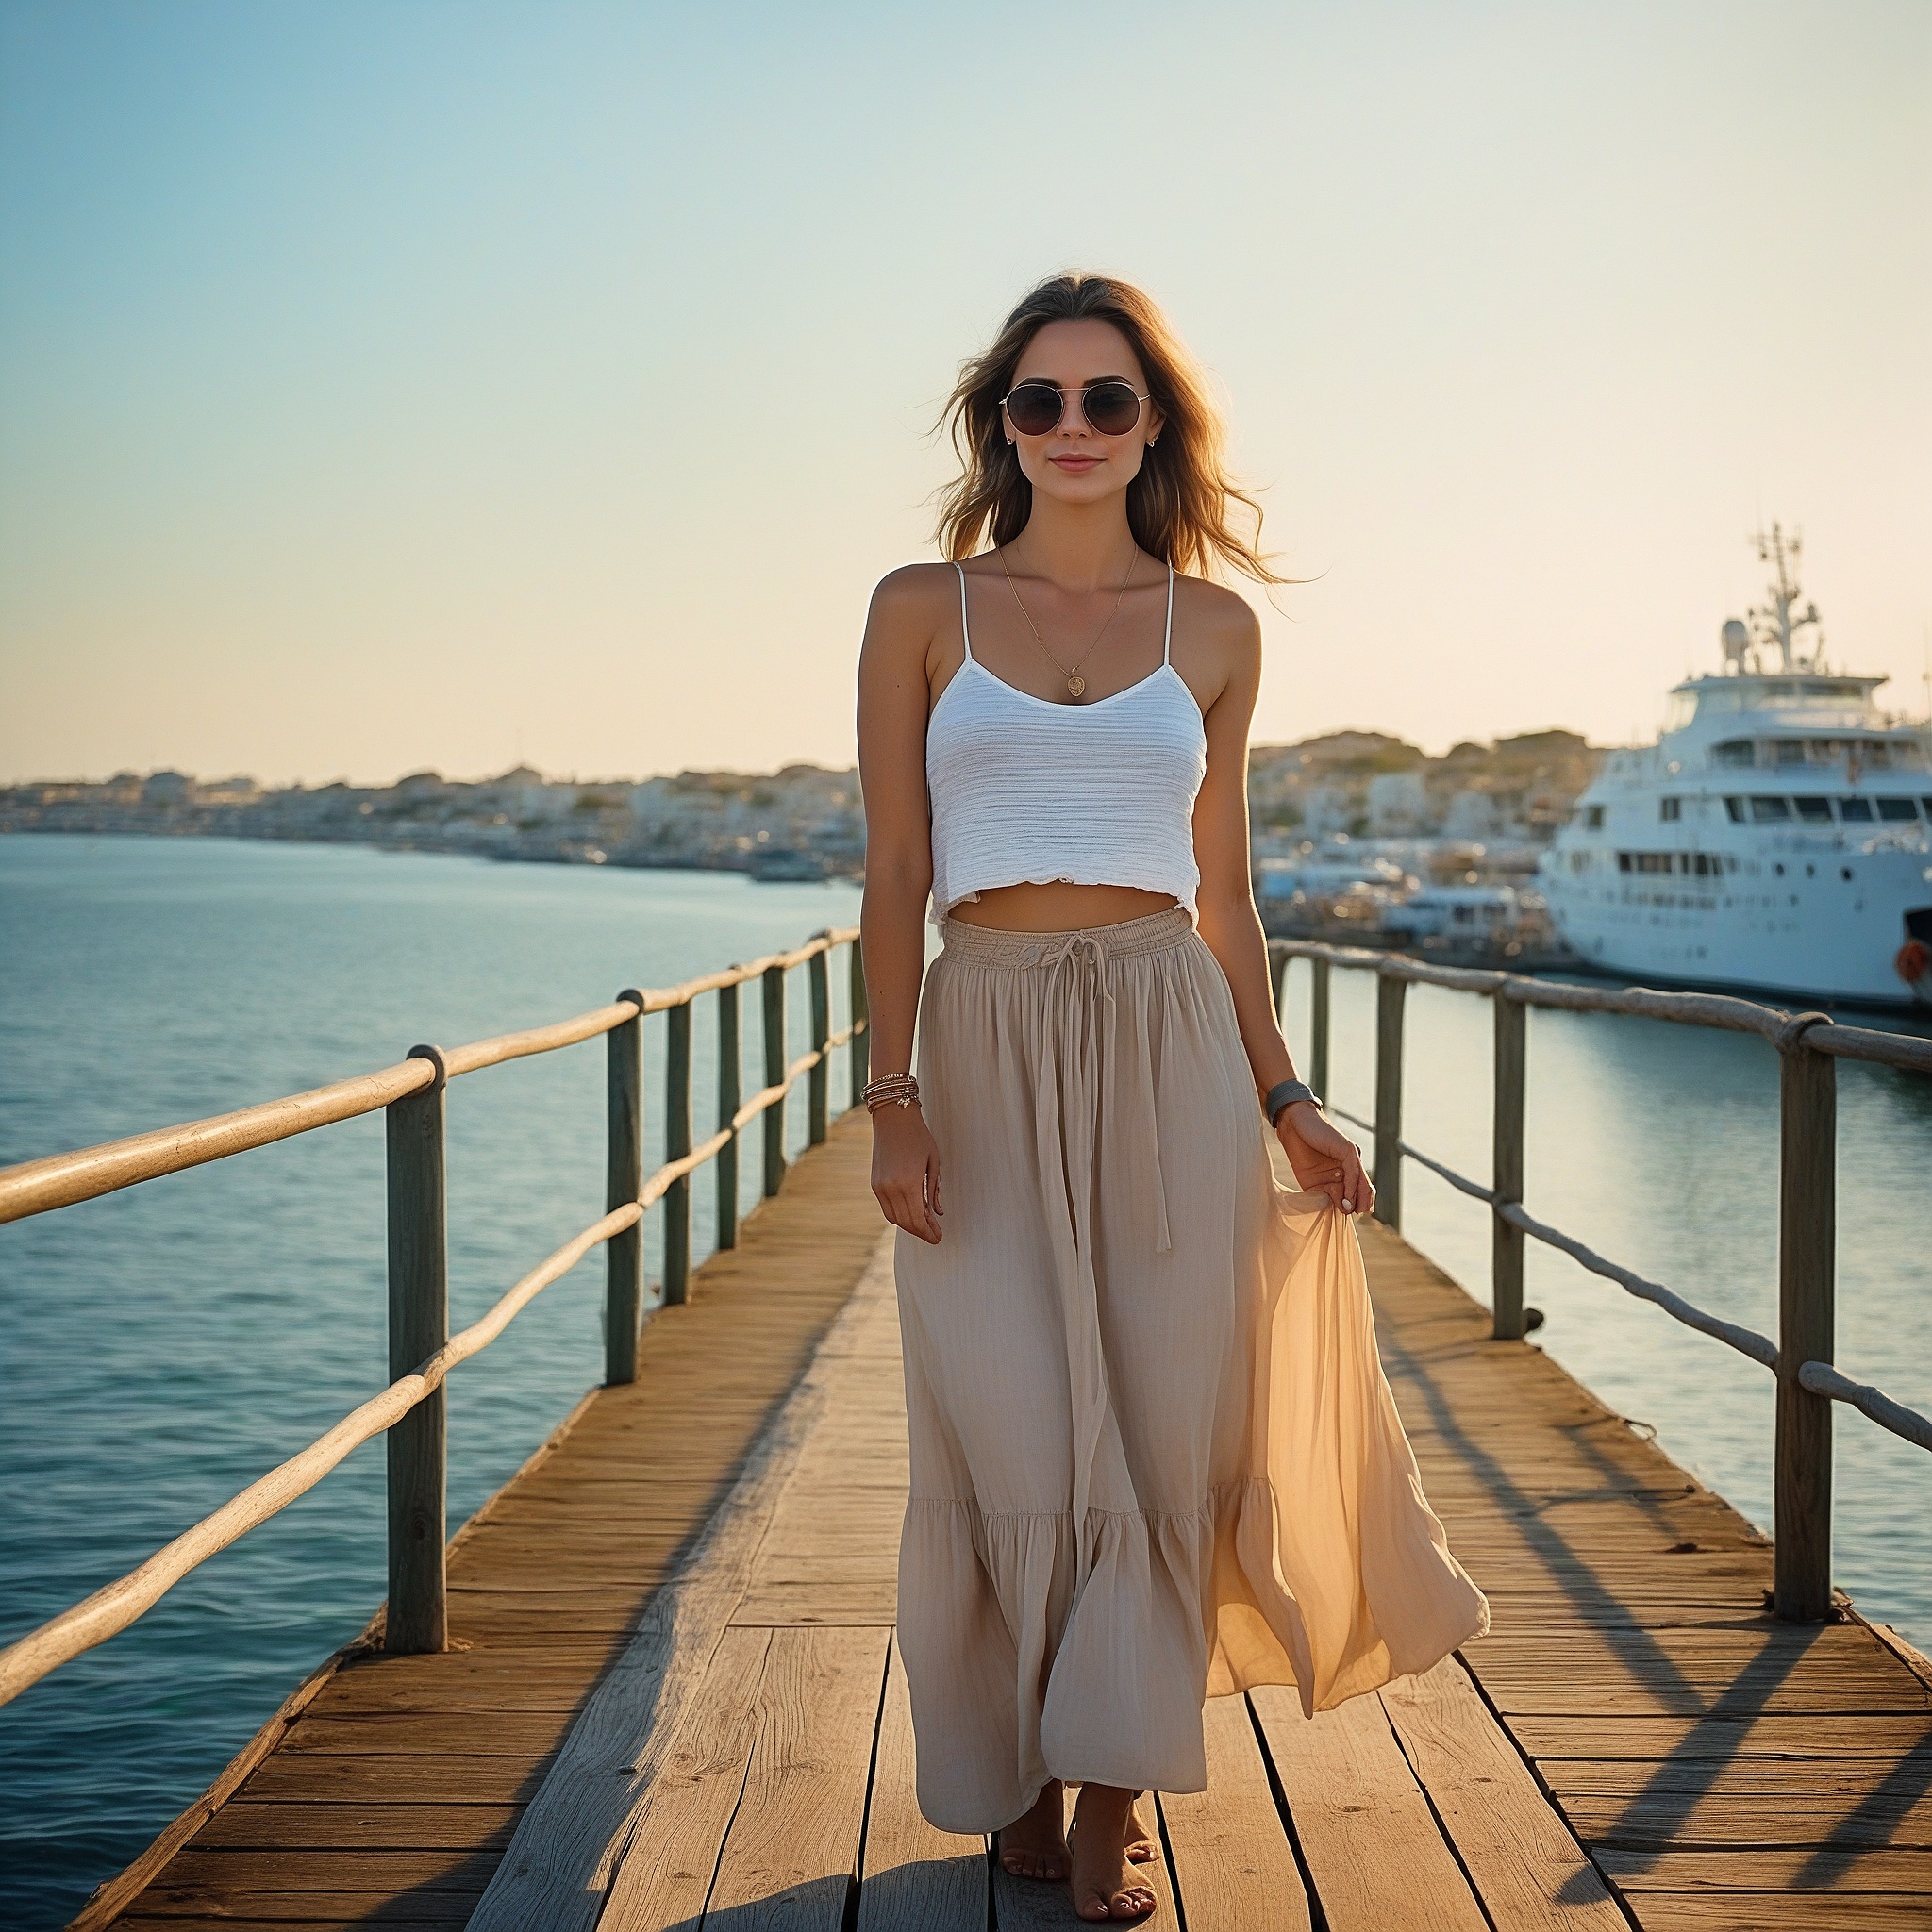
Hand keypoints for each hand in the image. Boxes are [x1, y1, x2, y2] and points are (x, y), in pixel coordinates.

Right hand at [870, 1102, 942, 1242]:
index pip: (918, 1220)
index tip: (938, 1237)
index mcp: (908, 1184)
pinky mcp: (874, 1183)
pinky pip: (886, 1207)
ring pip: (894, 1218)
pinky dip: (899, 1215)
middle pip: (906, 1223)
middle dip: (921, 1232)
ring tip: (924, 1225)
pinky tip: (911, 1213)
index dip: (929, 1232)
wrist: (893, 1118)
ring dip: (909, 1225)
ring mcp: (880, 1187)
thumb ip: (934, 1190)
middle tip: (934, 1234)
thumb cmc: (918, 1136)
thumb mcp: (933, 1162)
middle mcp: (890, 1188)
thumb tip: (937, 1213)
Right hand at [1277, 1102, 1372, 1215]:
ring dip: (1357, 1199)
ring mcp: (1352, 1156)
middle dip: (1360, 1205)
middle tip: (1351, 1215)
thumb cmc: (1299, 1149)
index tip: (1347, 1217)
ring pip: (1363, 1183)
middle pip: (1365, 1190)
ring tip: (1348, 1210)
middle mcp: (1351, 1164)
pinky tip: (1345, 1197)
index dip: (1356, 1206)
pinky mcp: (1348, 1149)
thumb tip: (1340, 1210)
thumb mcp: (1312, 1180)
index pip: (1358, 1193)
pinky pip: (1354, 1172)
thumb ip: (1327, 1193)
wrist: (1293, 1124)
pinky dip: (1351, 1187)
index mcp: (1343, 1171)